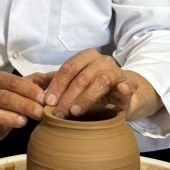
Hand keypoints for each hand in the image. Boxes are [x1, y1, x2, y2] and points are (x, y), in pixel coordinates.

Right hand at [0, 71, 53, 146]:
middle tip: (41, 113)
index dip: (30, 90)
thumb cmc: (12, 99)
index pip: (15, 82)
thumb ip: (43, 81)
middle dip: (24, 105)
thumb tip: (63, 74)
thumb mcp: (27, 87)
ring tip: (23, 122)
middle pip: (5, 97)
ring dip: (6, 117)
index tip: (45, 99)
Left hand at [44, 49, 161, 120]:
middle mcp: (102, 60)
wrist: (121, 94)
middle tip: (58, 113)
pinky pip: (127, 85)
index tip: (48, 101)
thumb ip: (62, 88)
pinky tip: (122, 91)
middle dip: (68, 96)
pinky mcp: (129, 85)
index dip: (57, 85)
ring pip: (101, 81)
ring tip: (75, 112)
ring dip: (87, 97)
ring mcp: (117, 72)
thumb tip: (40, 98)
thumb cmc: (93, 90)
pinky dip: (124, 88)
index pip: (68, 68)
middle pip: (82, 76)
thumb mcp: (76, 86)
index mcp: (86, 57)